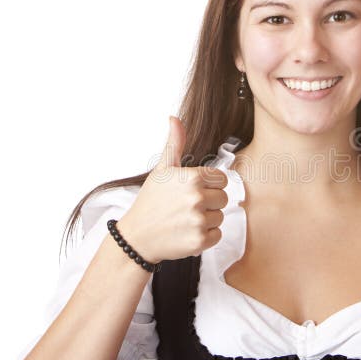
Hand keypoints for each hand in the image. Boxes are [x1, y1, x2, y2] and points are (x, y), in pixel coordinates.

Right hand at [119, 116, 228, 261]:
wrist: (137, 237)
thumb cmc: (151, 201)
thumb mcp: (161, 170)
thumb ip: (174, 144)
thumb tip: (174, 118)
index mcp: (192, 178)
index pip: (221, 179)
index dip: (209, 185)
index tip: (192, 191)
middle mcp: (197, 199)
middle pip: (223, 198)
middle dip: (209, 203)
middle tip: (187, 207)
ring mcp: (198, 221)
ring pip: (220, 217)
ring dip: (206, 220)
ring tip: (185, 220)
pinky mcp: (200, 241)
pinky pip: (217, 235)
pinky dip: (205, 237)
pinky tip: (187, 232)